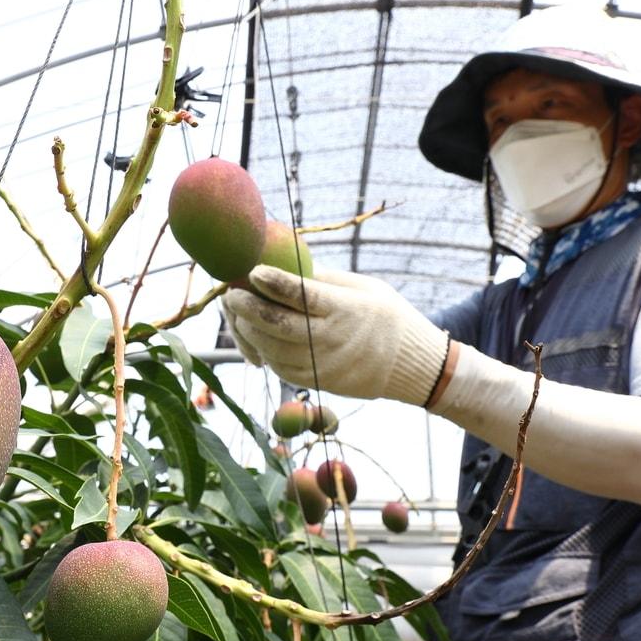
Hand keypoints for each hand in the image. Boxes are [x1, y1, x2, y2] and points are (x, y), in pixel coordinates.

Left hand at [221, 265, 448, 404]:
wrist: (410, 365)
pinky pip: (280, 368)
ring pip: (273, 350)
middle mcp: (332, 340)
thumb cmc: (385, 316)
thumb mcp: (364, 288)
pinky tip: (253, 336)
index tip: (254, 270)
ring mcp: (322, 365)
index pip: (304, 296)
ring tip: (237, 313)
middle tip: (230, 293)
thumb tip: (284, 258)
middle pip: (278, 326)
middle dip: (248, 308)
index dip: (275, 283)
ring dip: (248, 331)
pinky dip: (262, 352)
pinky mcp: (316, 382)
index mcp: (346, 310)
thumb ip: (325, 278)